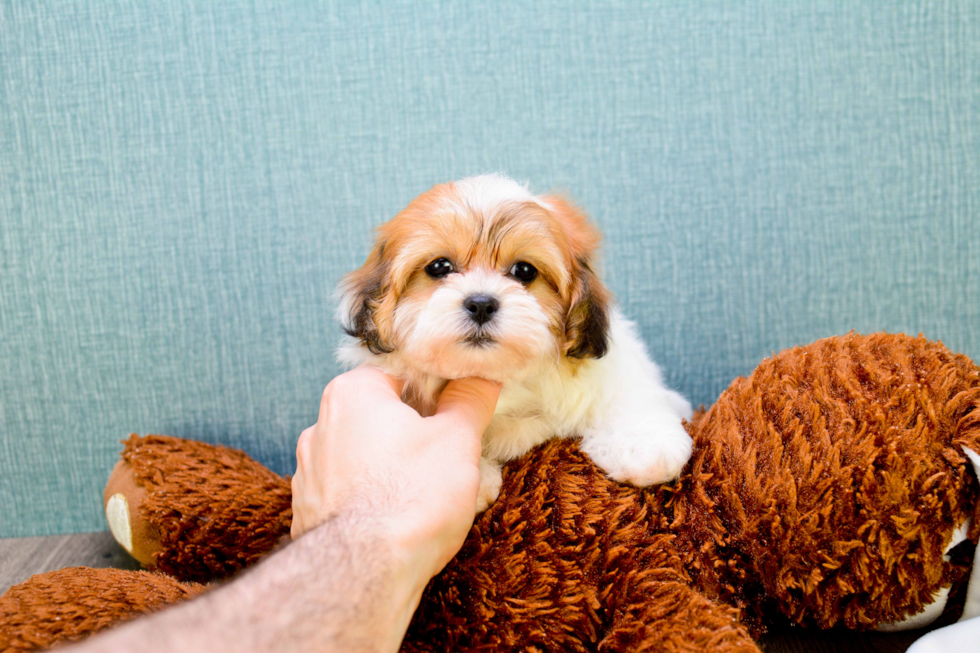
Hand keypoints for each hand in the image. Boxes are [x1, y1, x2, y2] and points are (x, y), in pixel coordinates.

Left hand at [291, 365, 500, 575]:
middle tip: (451, 457)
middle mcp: (319, 425)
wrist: (365, 572)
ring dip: (395, 468)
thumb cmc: (411, 495)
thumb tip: (483, 376)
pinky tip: (399, 519)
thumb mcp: (458, 438)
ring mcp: (308, 471)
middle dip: (416, 434)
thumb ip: (470, 399)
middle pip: (381, 416)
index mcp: (352, 394)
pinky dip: (373, 499)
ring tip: (429, 494)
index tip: (459, 412)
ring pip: (365, 457)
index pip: (400, 374)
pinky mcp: (309, 511)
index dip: (436, 392)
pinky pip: (350, 493)